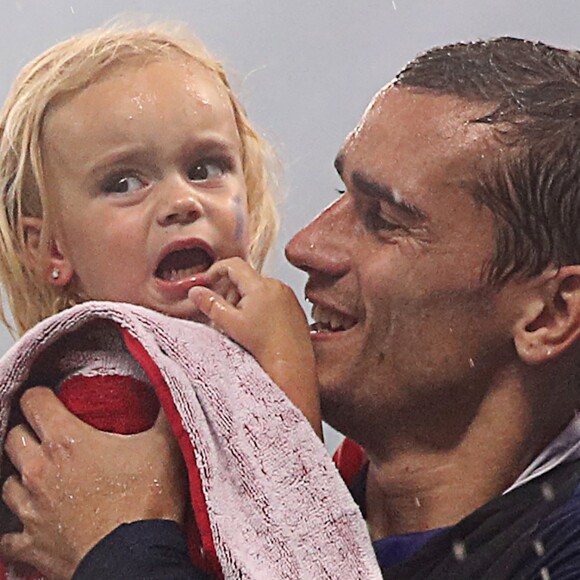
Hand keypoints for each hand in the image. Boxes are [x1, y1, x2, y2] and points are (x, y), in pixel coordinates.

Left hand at [0, 387, 186, 579]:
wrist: (134, 558)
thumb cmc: (146, 499)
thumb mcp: (164, 445)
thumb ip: (165, 413)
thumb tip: (170, 389)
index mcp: (66, 441)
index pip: (34, 402)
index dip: (41, 396)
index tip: (52, 398)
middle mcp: (40, 470)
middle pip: (13, 437)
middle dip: (28, 431)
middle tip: (50, 435)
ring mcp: (30, 509)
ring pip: (6, 482)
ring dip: (21, 475)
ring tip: (42, 476)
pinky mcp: (30, 544)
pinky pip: (6, 536)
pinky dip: (16, 528)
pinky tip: (30, 524)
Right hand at [188, 258, 320, 436]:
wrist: (291, 363)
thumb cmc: (265, 345)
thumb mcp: (230, 324)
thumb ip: (210, 304)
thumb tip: (195, 291)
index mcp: (260, 286)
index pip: (233, 265)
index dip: (216, 270)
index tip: (208, 281)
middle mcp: (276, 285)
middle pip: (245, 278)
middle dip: (231, 292)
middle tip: (226, 313)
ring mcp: (287, 294)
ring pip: (258, 288)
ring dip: (245, 300)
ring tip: (242, 323)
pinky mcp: (294, 305)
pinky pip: (272, 296)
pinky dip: (260, 305)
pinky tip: (257, 325)